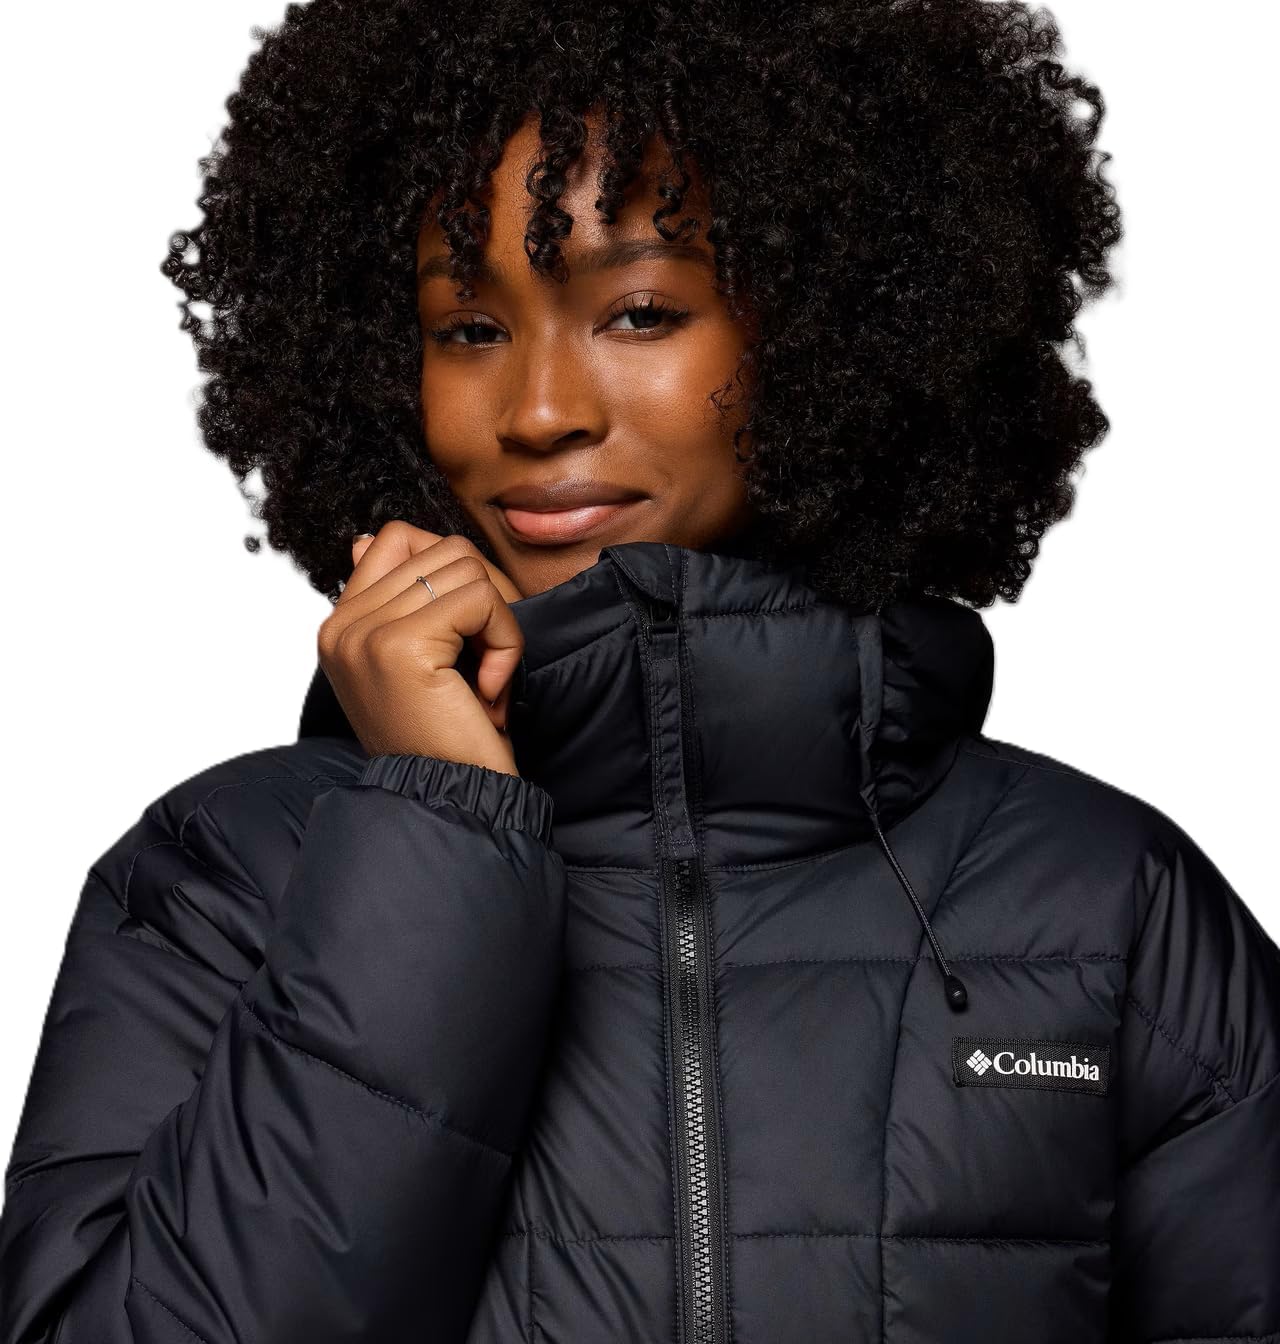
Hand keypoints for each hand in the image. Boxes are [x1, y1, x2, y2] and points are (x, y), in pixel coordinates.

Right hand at [318, 521, 524, 774]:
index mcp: (340, 627)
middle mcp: (341, 626)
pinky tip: (489, 692)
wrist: (454, 804)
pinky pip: (480, 600)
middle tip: (485, 666)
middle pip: (442, 549)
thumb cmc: (450, 740)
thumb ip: (404, 600)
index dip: (454, 575)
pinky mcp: (399, 644)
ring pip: (466, 568)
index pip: (395, 539)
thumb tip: (367, 537)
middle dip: (486, 602)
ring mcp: (364, 633)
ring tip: (485, 684)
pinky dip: (505, 643)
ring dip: (498, 626)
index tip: (464, 637)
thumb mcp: (421, 664)